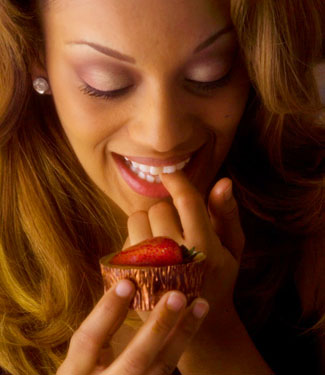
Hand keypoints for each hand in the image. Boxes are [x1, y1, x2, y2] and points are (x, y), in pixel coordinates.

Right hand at [56, 279, 207, 374]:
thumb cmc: (89, 373)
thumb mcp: (85, 356)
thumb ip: (102, 329)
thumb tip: (127, 286)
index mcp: (76, 372)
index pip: (88, 340)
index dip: (106, 310)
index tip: (127, 282)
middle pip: (135, 359)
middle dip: (158, 326)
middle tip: (177, 295)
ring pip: (162, 367)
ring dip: (183, 333)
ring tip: (200, 305)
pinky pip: (169, 369)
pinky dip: (182, 344)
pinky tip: (192, 323)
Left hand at [125, 171, 243, 327]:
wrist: (195, 323)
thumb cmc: (218, 277)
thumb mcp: (232, 248)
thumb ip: (227, 214)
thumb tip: (223, 181)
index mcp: (205, 246)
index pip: (186, 200)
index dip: (176, 180)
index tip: (169, 174)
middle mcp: (175, 256)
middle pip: (159, 207)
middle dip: (166, 210)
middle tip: (176, 226)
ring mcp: (149, 268)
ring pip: (137, 219)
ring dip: (147, 222)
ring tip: (160, 239)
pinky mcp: (131, 277)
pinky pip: (126, 239)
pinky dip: (136, 240)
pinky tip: (148, 255)